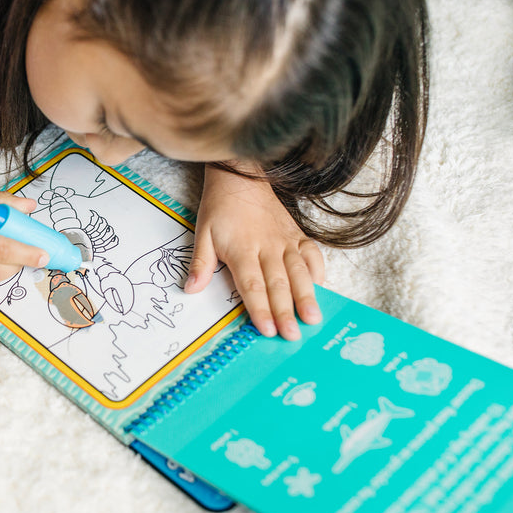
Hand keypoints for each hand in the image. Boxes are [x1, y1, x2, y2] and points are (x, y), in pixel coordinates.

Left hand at [185, 163, 323, 339]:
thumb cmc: (220, 208)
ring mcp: (285, 240)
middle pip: (278, 284)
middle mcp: (267, 247)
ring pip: (299, 271)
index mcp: (242, 249)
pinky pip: (311, 254)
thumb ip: (200, 263)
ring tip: (313, 318)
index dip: (260, 309)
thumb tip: (191, 289)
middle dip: (285, 311)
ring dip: (307, 296)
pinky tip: (321, 288)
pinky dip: (318, 270)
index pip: (252, 285)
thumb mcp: (203, 233)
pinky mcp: (297, 234)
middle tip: (294, 335)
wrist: (241, 177)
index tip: (267, 330)